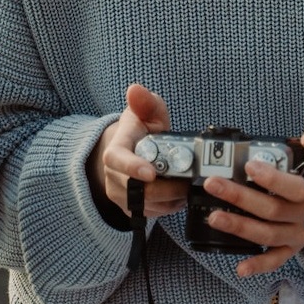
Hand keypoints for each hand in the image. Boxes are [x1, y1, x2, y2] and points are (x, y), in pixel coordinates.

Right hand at [89, 83, 187, 218]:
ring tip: (189, 186)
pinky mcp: (131, 208)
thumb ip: (145, 103)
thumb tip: (135, 89)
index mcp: (116, 149)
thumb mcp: (146, 112)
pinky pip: (152, 214)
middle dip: (165, 186)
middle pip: (136, 189)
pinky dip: (170, 206)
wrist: (131, 151)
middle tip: (190, 179)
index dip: (133, 167)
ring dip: (171, 198)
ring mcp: (121, 195)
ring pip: (146, 205)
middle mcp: (113, 176)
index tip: (151, 173)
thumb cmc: (141, 129)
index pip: (117, 160)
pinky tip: (182, 196)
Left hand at [199, 102, 303, 277]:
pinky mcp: (291, 248)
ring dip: (240, 228)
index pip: (295, 188)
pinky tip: (239, 267)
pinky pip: (276, 260)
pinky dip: (259, 266)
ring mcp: (298, 234)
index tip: (249, 165)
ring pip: (268, 235)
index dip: (272, 178)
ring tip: (213, 216)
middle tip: (212, 184)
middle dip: (240, 198)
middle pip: (272, 211)